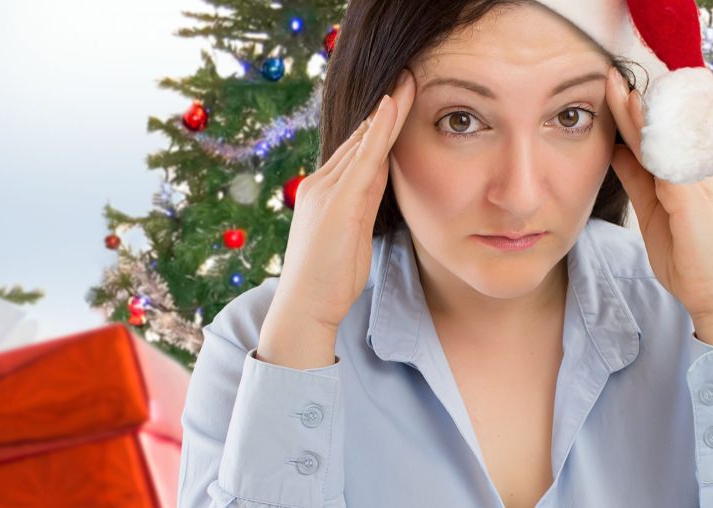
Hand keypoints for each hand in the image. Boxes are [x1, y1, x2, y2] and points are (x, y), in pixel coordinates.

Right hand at [269, 69, 415, 333]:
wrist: (304, 307)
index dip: (379, 125)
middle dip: (385, 109)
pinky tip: (392, 109)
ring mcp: (327, 191)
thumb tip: (378, 188)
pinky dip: (378, 131)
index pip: (357, 152)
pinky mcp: (336, 202)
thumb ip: (361, 208)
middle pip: (360, 139)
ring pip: (363, 143)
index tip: (398, 101)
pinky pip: (363, 159)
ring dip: (387, 111)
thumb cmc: (329, 280)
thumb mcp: (350, 237)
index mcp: (324, 192)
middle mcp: (321, 184)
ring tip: (407, 82)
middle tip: (408, 77)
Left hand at [604, 69, 712, 346]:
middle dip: (635, 103)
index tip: (612, 89)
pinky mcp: (695, 200)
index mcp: (685, 174)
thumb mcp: (653, 211)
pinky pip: (672, 164)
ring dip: (643, 114)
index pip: (657, 137)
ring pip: (669, 142)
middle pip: (663, 131)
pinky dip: (655, 144)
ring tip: (621, 88)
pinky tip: (640, 127)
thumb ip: (638, 179)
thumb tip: (617, 149)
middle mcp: (696, 172)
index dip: (635, 113)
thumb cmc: (688, 257)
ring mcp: (698, 184)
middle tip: (611, 76)